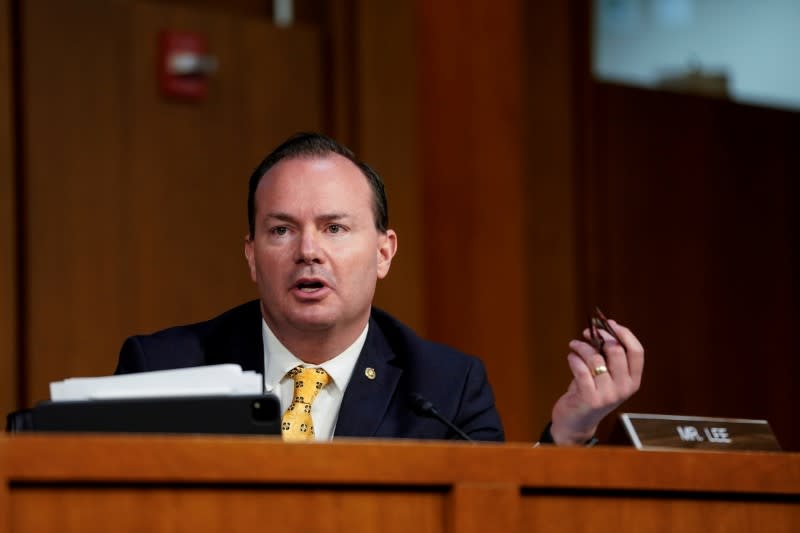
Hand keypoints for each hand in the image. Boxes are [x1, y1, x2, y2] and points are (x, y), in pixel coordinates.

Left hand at [549, 319, 643, 444]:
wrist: (576, 422)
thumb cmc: (590, 392)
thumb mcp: (605, 375)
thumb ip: (607, 355)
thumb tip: (603, 326)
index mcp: (633, 381)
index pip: (637, 351)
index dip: (624, 333)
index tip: (610, 323)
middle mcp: (624, 388)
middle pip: (617, 351)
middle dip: (601, 336)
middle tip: (588, 332)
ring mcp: (608, 395)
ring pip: (596, 358)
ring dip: (582, 346)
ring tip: (574, 345)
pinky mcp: (590, 398)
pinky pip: (581, 369)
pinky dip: (574, 358)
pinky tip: (570, 357)